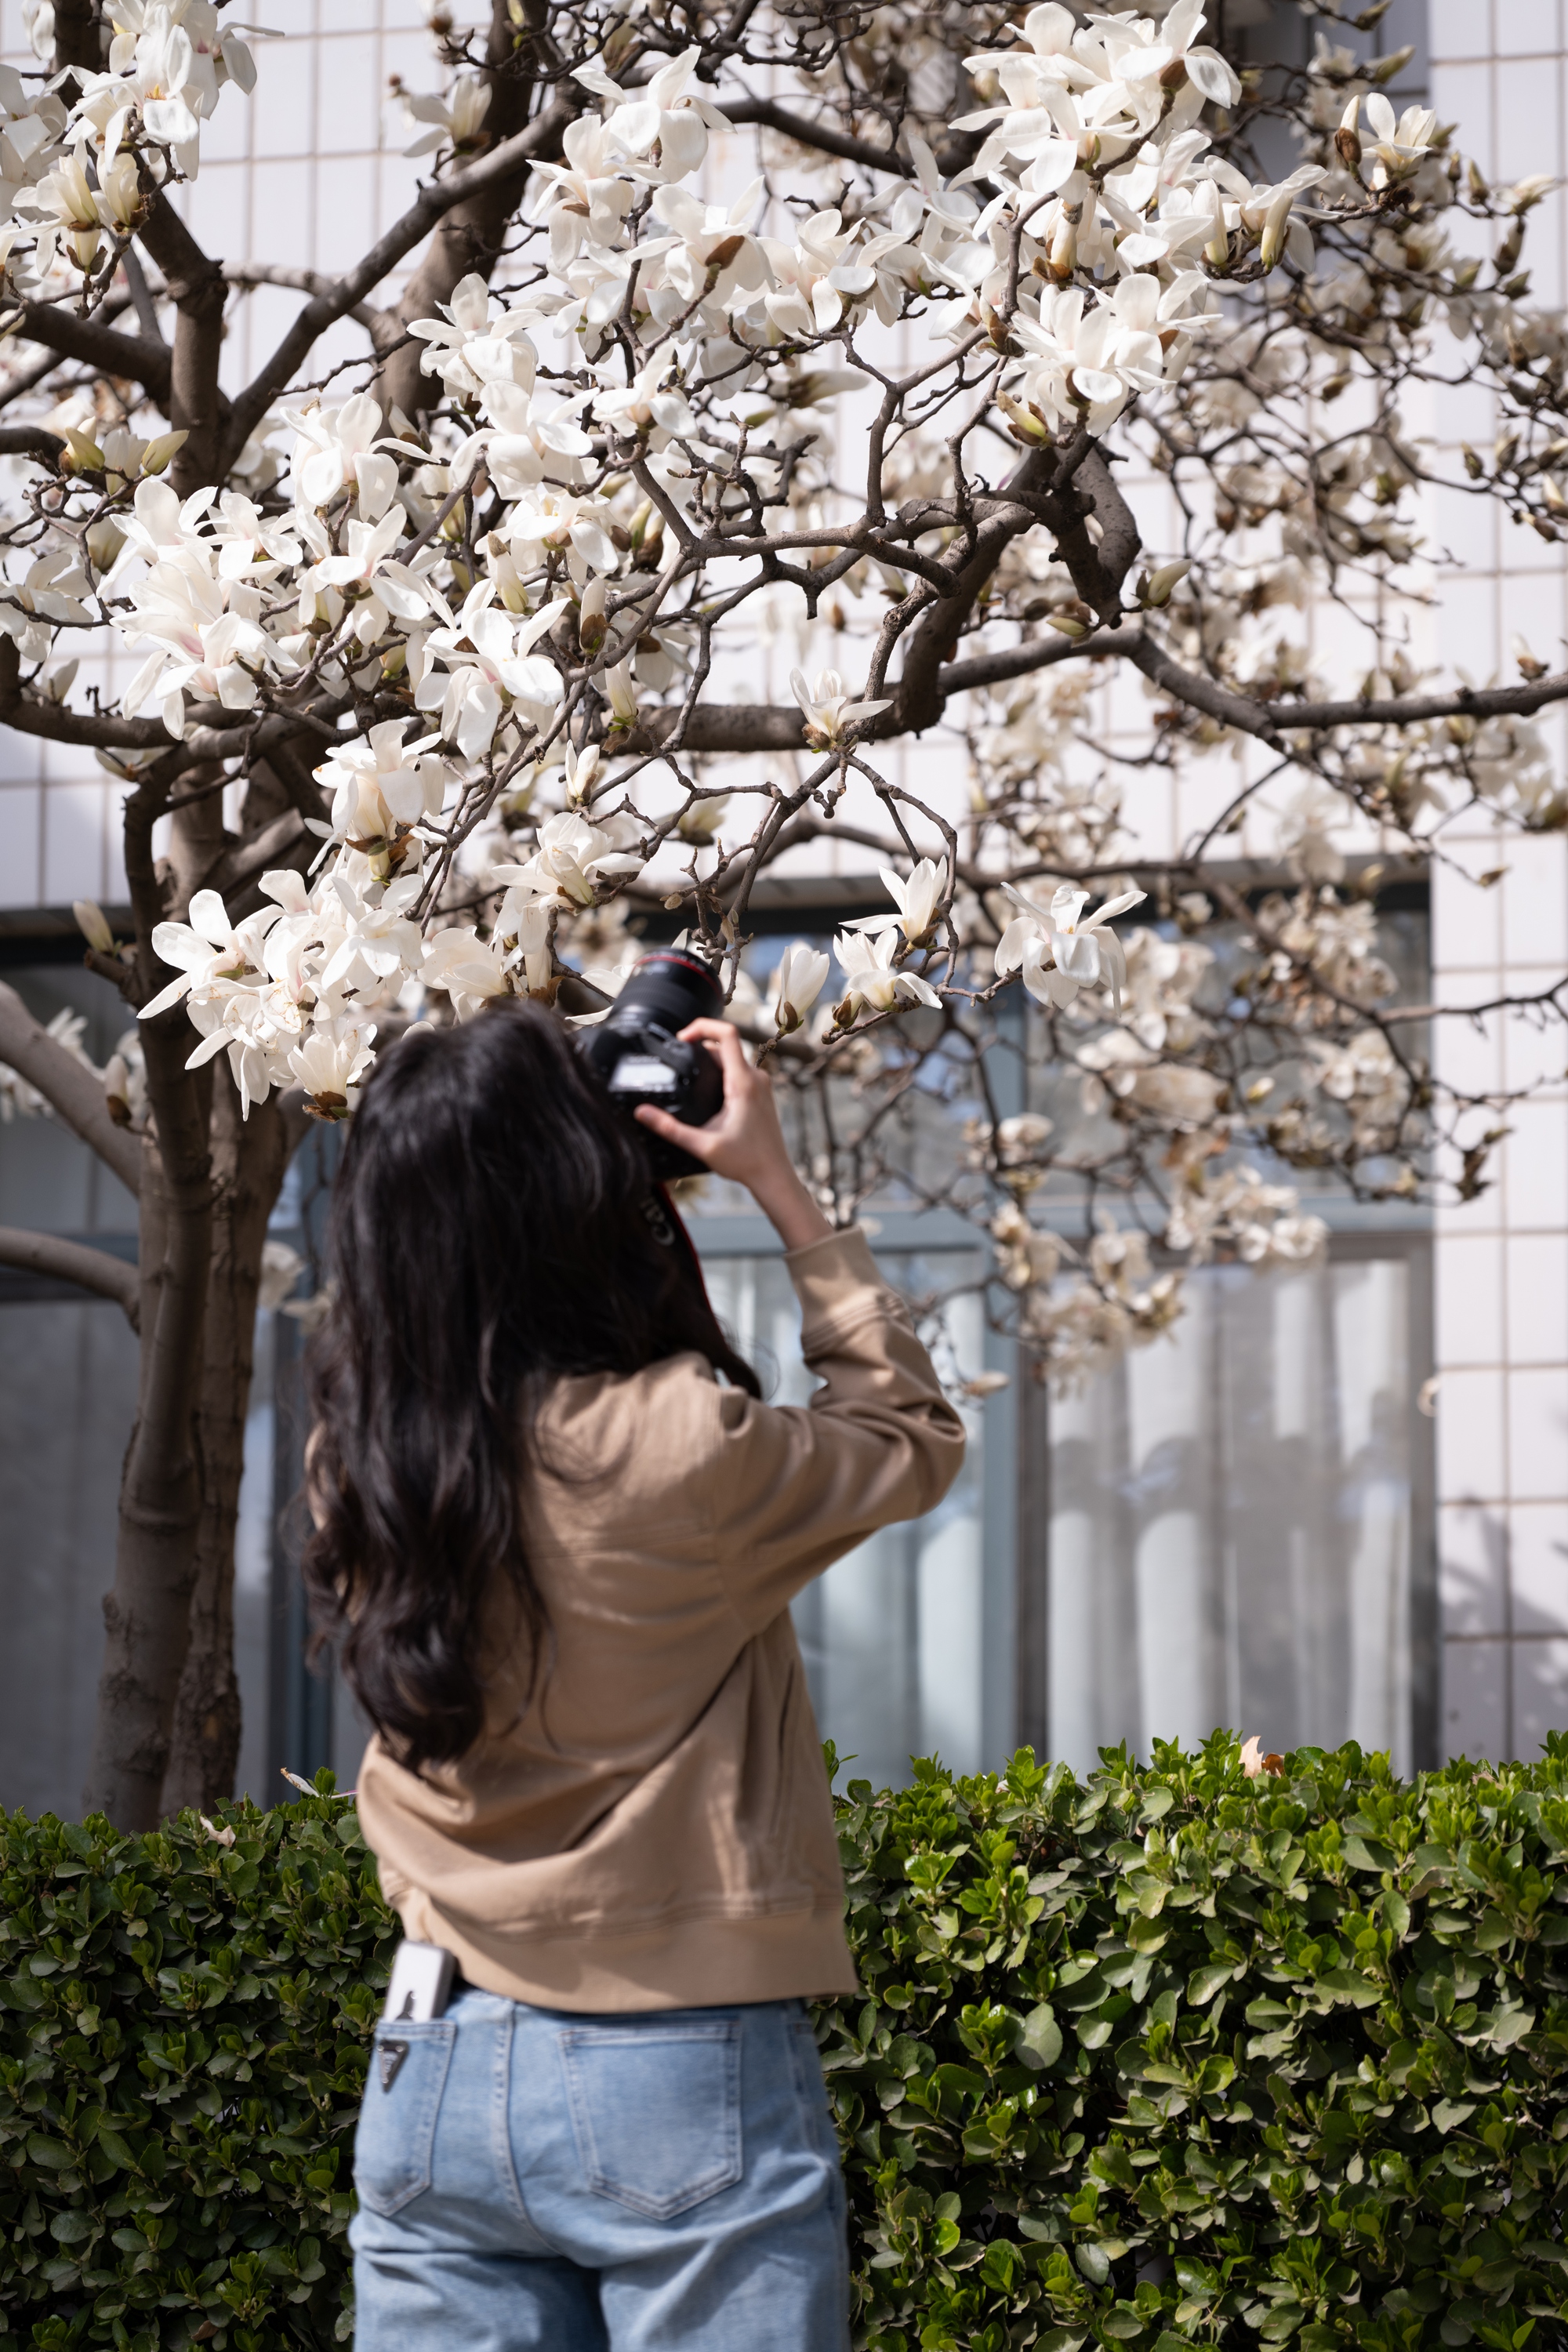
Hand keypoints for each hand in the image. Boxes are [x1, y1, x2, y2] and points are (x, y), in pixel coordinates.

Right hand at [635, 1018, 831, 1250]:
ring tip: (687, 1069)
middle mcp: (756, 1078)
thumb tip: (642, 1112)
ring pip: (733, 1057)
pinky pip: (740, 1070)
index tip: (681, 1037)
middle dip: (699, 1045)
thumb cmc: (746, 1162)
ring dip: (710, 1058)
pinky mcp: (762, 1093)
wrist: (774, 1176)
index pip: (727, 1033)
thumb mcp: (702, 1145)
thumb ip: (669, 1128)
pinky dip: (721, 1070)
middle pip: (725, 1045)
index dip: (702, 1026)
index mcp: (743, 1083)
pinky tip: (706, 1086)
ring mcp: (761, 1084)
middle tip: (677, 1057)